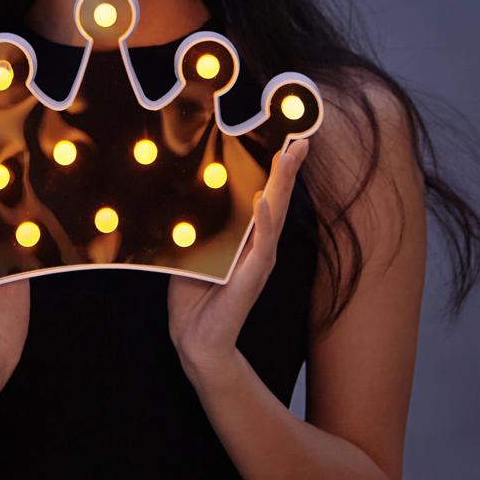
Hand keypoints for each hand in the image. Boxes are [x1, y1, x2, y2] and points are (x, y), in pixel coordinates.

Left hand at [167, 139, 309, 383]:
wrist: (196, 340)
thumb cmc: (193, 294)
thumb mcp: (191, 248)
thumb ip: (196, 222)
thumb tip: (178, 186)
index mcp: (244, 237)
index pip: (264, 196)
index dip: (275, 170)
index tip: (286, 140)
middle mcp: (257, 246)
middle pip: (278, 200)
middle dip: (289, 169)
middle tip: (302, 139)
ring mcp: (258, 262)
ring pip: (276, 216)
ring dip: (281, 186)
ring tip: (288, 156)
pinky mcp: (251, 279)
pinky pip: (261, 247)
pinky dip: (264, 223)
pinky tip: (263, 200)